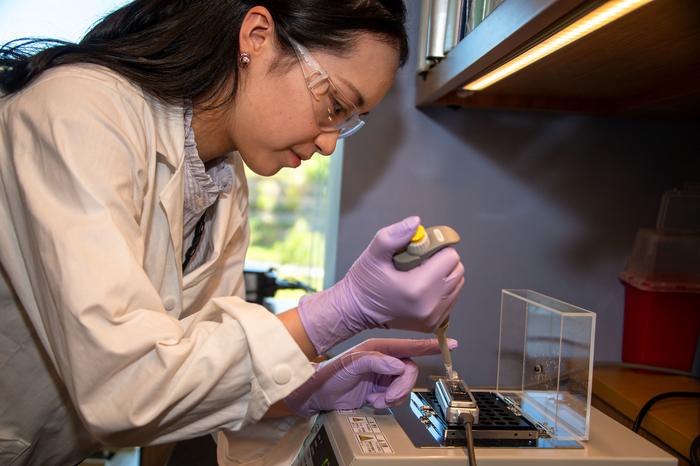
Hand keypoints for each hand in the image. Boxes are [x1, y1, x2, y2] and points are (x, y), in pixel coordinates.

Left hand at [284, 338, 457, 416]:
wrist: (317, 395)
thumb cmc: (329, 374)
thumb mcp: (350, 364)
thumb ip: (374, 361)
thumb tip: (397, 363)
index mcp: (379, 348)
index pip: (409, 346)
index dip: (429, 346)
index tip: (449, 344)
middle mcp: (384, 360)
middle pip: (410, 371)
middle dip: (402, 386)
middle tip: (388, 396)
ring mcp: (384, 376)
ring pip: (405, 386)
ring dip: (394, 396)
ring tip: (376, 399)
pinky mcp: (381, 390)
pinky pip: (397, 397)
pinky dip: (387, 403)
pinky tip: (373, 401)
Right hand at [298, 216, 464, 352]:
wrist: (355, 310)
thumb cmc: (364, 282)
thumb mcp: (374, 254)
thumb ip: (395, 235)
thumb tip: (416, 222)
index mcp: (419, 288)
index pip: (450, 258)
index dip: (436, 249)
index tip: (420, 251)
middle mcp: (430, 306)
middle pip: (457, 271)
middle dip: (442, 262)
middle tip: (420, 262)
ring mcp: (433, 318)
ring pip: (456, 285)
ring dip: (443, 276)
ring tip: (419, 275)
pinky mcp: (433, 324)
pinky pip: (450, 299)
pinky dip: (441, 291)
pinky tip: (421, 288)